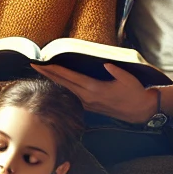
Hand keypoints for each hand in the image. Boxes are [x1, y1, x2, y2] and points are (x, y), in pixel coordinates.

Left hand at [34, 63, 158, 122]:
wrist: (139, 111)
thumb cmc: (135, 93)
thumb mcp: (128, 79)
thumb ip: (116, 71)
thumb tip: (106, 64)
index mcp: (95, 88)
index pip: (70, 77)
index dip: (55, 69)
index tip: (42, 62)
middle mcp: (88, 97)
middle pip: (63, 83)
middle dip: (47, 73)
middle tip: (33, 64)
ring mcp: (88, 103)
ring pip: (66, 89)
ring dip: (53, 80)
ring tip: (42, 71)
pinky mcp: (90, 106)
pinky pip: (72, 95)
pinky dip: (63, 87)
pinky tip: (58, 83)